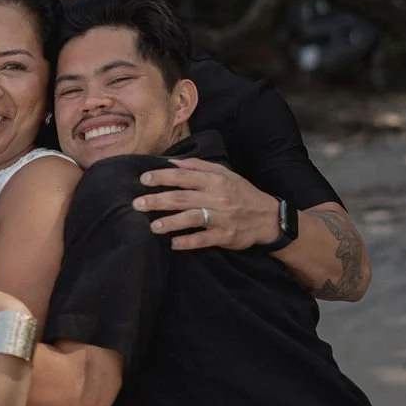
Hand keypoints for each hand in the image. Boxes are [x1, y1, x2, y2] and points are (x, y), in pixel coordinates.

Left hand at [132, 157, 278, 251]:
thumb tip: (172, 161)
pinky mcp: (225, 236)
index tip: (143, 179)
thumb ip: (198, 166)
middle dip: (158, 200)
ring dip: (170, 222)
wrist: (267, 217)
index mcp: (214, 180)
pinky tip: (173, 244)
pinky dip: (188, 241)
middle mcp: (216, 197)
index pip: (184, 177)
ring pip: (191, 218)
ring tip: (152, 226)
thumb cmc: (241, 193)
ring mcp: (221, 218)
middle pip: (182, 198)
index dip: (162, 177)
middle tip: (137, 204)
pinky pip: (204, 239)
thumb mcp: (224, 173)